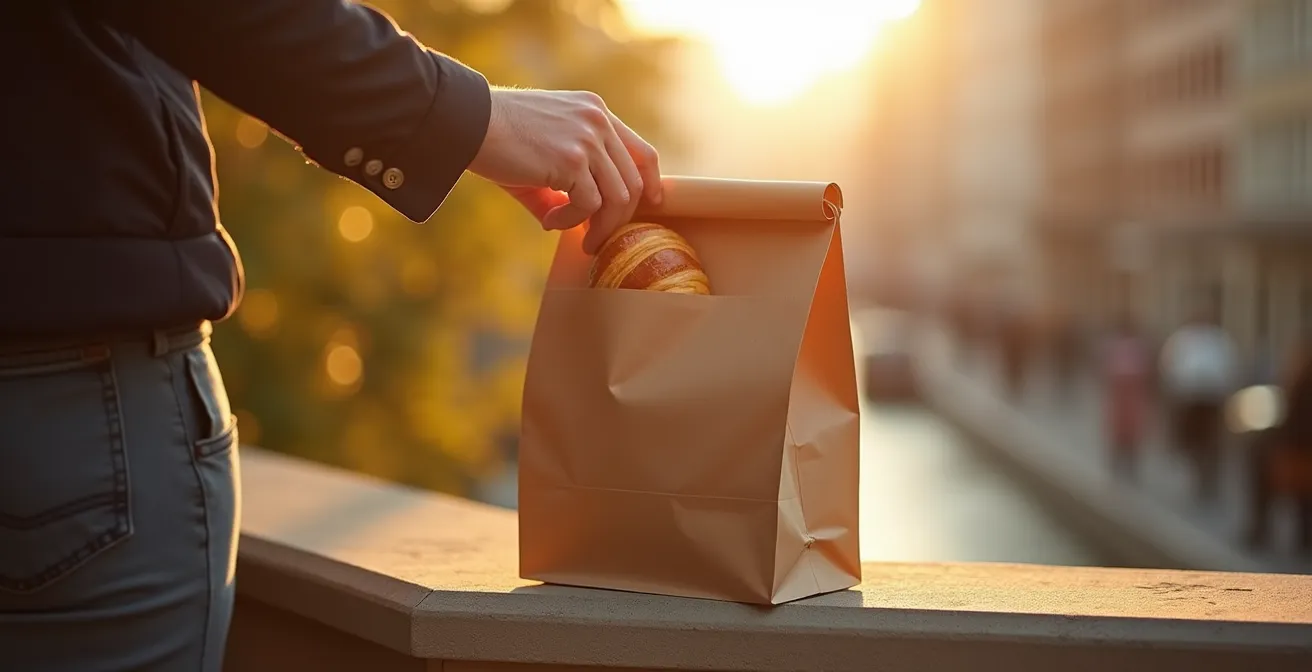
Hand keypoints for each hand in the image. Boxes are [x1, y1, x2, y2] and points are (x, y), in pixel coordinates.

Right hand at [468, 87, 661, 253]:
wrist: (466, 122)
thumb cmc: (496, 139)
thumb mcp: (540, 156)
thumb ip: (562, 185)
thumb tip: (566, 224)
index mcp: (594, 112)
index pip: (641, 151)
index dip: (651, 183)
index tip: (650, 206)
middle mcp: (597, 121)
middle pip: (633, 182)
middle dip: (619, 218)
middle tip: (595, 238)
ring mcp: (587, 139)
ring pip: (617, 199)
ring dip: (598, 227)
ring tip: (578, 238)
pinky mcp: (571, 160)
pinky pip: (589, 206)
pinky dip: (571, 222)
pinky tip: (549, 221)